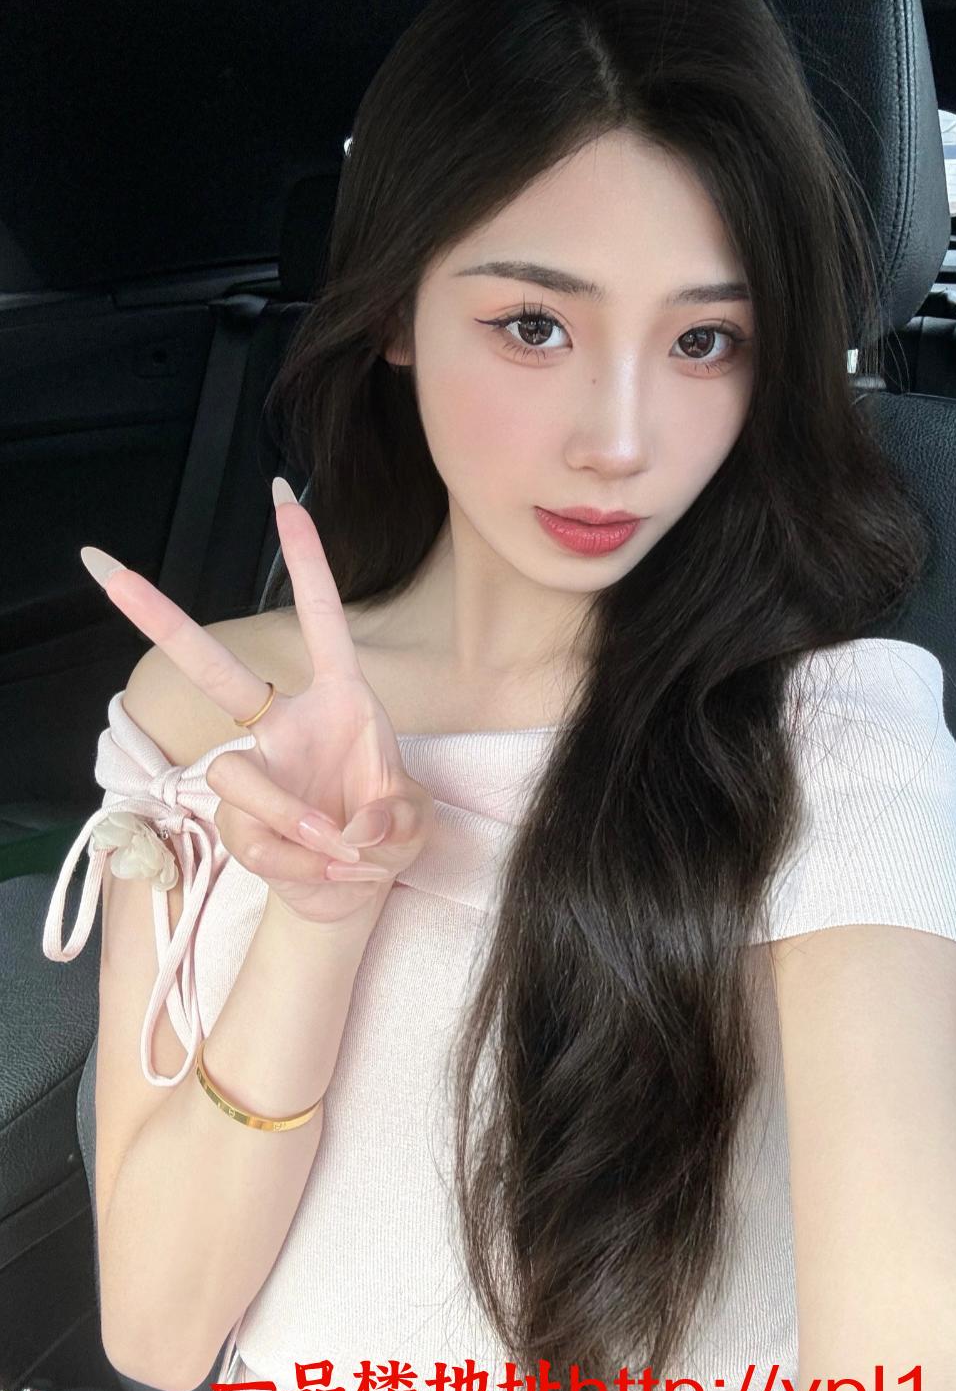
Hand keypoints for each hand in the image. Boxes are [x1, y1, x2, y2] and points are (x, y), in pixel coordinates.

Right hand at [80, 479, 433, 928]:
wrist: (356, 896)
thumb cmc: (386, 834)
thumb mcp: (413, 819)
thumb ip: (392, 814)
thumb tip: (350, 829)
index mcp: (341, 700)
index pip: (322, 619)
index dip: (305, 560)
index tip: (282, 494)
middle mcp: (287, 726)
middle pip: (216, 669)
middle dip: (161, 621)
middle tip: (107, 570)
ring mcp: (255, 774)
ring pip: (241, 777)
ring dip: (297, 818)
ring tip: (343, 848)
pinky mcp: (236, 824)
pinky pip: (255, 837)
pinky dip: (303, 864)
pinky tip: (327, 871)